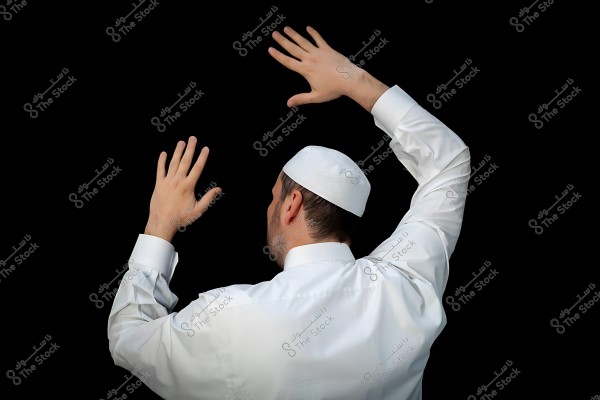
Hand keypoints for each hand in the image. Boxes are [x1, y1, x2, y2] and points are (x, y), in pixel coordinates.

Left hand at [144, 136, 220, 241]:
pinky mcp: (158, 184)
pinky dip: (162, 161)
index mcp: (188, 186)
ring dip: (177, 151)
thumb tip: (218, 189)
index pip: (197, 168)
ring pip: (173, 163)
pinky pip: (160, 169)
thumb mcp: (198, 210)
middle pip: (185, 161)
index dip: (202, 157)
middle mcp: (178, 181)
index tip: (206, 148)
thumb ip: (208, 198)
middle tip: (193, 138)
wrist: (162, 223)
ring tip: (181, 142)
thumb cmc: (181, 218)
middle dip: (190, 149)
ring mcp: (167, 181)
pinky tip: (164, 154)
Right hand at [269, 26, 388, 111]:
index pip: (288, 62)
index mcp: (306, 70)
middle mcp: (310, 59)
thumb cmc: (334, 89)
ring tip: (286, 28)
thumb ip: (301, 99)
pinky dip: (313, 33)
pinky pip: (319, 39)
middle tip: (274, 34)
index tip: (270, 49)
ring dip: (294, 34)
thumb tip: (288, 103)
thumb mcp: (316, 96)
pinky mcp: (328, 50)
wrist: (349, 79)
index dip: (278, 55)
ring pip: (303, 41)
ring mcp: (319, 53)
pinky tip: (308, 28)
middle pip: (293, 48)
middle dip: (282, 41)